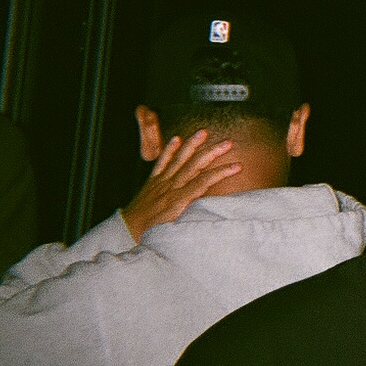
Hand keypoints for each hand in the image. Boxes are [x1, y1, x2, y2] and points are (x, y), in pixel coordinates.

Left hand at [120, 131, 239, 242]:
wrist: (128, 230)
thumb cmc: (154, 232)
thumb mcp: (177, 228)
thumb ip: (193, 215)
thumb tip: (212, 208)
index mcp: (179, 200)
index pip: (205, 181)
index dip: (222, 172)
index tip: (238, 166)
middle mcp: (171, 187)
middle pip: (195, 165)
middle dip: (212, 152)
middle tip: (227, 143)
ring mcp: (161, 182)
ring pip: (179, 159)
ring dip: (192, 145)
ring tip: (203, 132)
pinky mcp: (153, 181)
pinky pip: (161, 162)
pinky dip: (168, 150)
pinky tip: (176, 139)